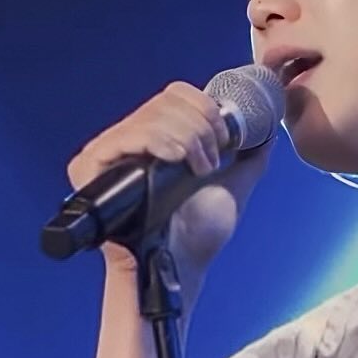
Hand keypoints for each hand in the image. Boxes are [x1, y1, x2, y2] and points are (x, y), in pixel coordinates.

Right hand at [66, 80, 274, 280]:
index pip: (177, 94)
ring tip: (197, 172)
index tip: (225, 141)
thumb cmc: (201, 234)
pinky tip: (175, 161)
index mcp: (159, 140)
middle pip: (167, 101)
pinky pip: (126, 135)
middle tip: (210, 163)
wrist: (183, 263)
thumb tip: (266, 131)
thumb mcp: (234, 185)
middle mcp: (131, 141)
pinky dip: (159, 141)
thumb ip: (251, 158)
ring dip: (188, 140)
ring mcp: (110, 152)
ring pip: (152, 116)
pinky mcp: (90, 166)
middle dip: (202, 127)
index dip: (206, 108)